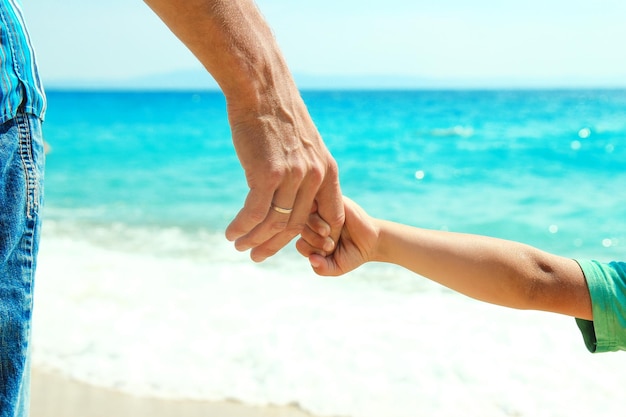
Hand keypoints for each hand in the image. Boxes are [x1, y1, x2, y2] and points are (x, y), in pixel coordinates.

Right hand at [224, 94, 343, 261]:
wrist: (261, 88)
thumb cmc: (277, 115)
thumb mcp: (302, 144)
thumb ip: (302, 171)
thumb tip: (286, 194)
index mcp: (328, 170)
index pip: (331, 216)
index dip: (317, 235)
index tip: (300, 246)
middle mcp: (315, 176)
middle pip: (297, 224)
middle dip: (275, 244)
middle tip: (258, 255)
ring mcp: (293, 177)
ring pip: (275, 222)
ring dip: (255, 239)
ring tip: (240, 246)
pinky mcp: (268, 174)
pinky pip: (255, 213)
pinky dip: (242, 227)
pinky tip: (231, 234)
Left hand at [296, 197, 378, 275]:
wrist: (372, 242)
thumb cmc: (352, 254)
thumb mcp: (336, 268)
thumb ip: (322, 268)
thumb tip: (311, 259)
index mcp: (313, 240)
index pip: (300, 244)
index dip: (309, 250)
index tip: (325, 254)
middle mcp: (316, 224)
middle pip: (301, 228)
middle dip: (313, 241)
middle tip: (330, 246)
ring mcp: (324, 211)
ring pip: (307, 214)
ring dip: (318, 228)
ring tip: (332, 238)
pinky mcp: (335, 201)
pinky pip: (322, 202)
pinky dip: (327, 216)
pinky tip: (337, 225)